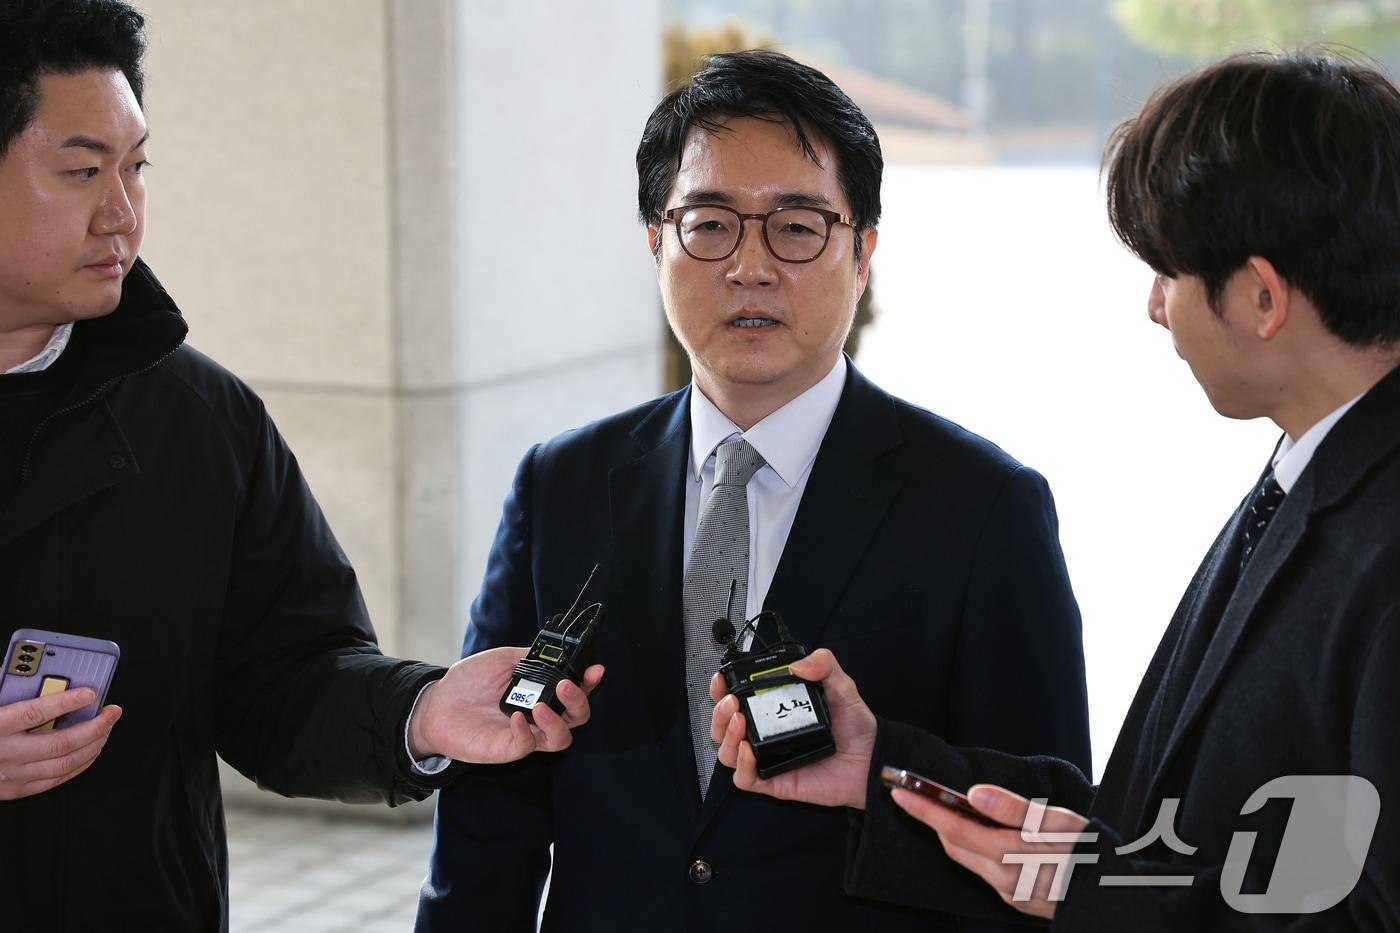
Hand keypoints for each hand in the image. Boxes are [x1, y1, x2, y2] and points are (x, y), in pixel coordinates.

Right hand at [0, 688, 121, 800]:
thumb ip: (2, 687)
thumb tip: (23, 670)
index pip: (35, 713)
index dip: (66, 701)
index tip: (90, 692)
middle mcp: (3, 754)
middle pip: (61, 742)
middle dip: (96, 726)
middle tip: (112, 712)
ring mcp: (10, 775)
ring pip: (64, 764)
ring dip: (94, 746)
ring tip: (107, 729)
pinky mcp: (13, 790)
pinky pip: (55, 780)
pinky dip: (79, 765)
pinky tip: (90, 752)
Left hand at [407, 646, 603, 763]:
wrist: (436, 705)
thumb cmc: (468, 682)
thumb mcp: (501, 659)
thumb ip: (528, 658)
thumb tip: (553, 652)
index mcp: (540, 691)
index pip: (574, 689)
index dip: (589, 682)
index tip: (595, 669)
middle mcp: (538, 714)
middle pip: (576, 717)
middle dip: (579, 702)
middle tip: (566, 688)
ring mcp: (526, 734)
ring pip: (561, 739)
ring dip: (557, 723)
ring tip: (540, 707)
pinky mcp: (509, 749)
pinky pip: (528, 746)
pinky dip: (526, 732)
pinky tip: (513, 717)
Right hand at [709, 648, 876, 808]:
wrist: (873, 761)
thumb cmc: (856, 728)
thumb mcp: (842, 687)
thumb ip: (824, 666)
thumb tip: (798, 664)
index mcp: (775, 709)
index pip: (737, 698)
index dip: (721, 688)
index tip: (721, 679)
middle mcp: (767, 733)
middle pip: (723, 726)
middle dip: (718, 712)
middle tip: (731, 702)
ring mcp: (768, 758)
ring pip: (726, 752)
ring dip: (725, 735)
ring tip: (739, 721)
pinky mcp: (775, 781)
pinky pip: (744, 779)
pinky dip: (741, 765)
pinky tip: (749, 749)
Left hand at [892, 782, 1090, 919]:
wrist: (1120, 897)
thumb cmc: (1093, 853)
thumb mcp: (1060, 823)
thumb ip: (1014, 809)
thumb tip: (974, 793)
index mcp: (1010, 856)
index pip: (953, 829)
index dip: (924, 809)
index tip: (899, 790)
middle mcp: (1003, 879)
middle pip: (954, 845)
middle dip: (929, 819)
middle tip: (912, 792)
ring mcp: (1009, 893)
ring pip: (966, 858)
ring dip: (948, 833)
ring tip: (936, 806)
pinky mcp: (1017, 899)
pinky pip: (982, 869)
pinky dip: (969, 847)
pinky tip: (972, 832)